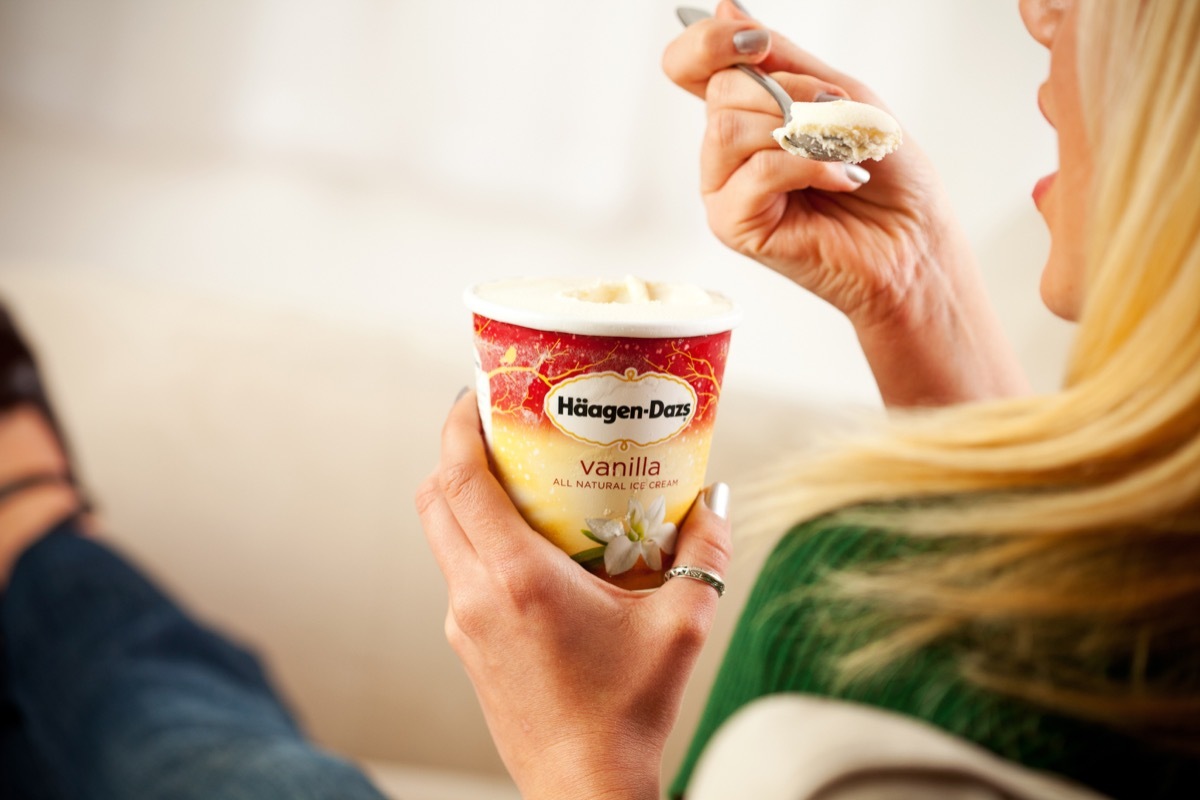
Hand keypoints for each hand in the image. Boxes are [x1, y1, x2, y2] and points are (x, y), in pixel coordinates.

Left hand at [415, 392, 731, 799]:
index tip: (478, 395)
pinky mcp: (468, 645)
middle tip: (501, 426)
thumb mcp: (681, 624)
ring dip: (466, 496)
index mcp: (517, 579)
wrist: (583, 786)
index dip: (458, 427)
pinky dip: (478, 539)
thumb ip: (704, 553)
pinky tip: (531, 544)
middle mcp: (476, 595)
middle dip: (456, 451)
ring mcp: (464, 623)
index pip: (459, 480)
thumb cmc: (627, 712)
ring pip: (442, 535)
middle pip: (436, 498)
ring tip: (519, 477)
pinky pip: (459, 571)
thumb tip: (715, 498)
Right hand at [664, 2, 1028, 404]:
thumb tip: (726, 9)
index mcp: (745, 114)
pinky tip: (840, 178)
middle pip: (720, 91)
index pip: (690, 66)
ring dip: (800, 128)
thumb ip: (782, 58)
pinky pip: (756, 170)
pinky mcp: (734, 226)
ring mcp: (725, 190)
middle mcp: (725, 153)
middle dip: (789, 91)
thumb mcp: (840, 96)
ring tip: (843, 149)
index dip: (706, 42)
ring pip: (727, 128)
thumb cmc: (888, 179)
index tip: (753, 39)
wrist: (914, 244)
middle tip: (838, 113)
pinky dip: (808, 165)